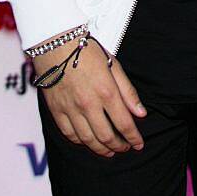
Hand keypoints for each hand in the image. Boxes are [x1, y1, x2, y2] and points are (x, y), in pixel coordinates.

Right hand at [33, 32, 147, 157]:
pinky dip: (81, 142)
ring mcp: (71, 109)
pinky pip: (70, 134)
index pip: (124, 123)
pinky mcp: (57, 111)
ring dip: (101, 149)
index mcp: (106, 91)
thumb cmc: (86, 51)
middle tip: (125, 148)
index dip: (134, 137)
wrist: (56, 44)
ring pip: (88, 140)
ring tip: (109, 150)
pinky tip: (88, 141)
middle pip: (106, 136)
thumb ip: (128, 91)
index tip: (139, 144)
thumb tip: (141, 113)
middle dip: (119, 146)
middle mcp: (88, 104)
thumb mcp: (113, 65)